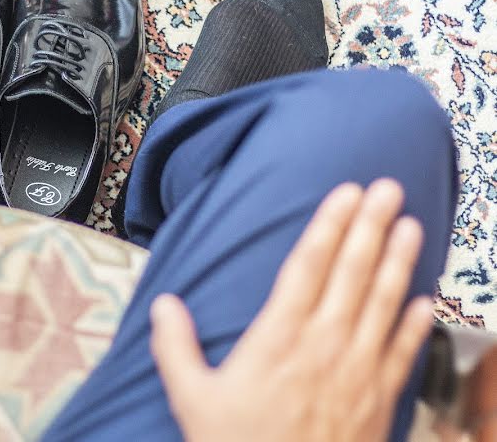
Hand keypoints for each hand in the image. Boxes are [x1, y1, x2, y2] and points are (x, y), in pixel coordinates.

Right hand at [150, 179, 433, 441]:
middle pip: (351, 273)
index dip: (328, 226)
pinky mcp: (378, 398)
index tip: (345, 194)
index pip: (308, 267)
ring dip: (398, 260)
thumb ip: (175, 348)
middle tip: (387, 189)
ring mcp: (357, 371)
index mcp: (279, 339)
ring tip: (411, 225)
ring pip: (383, 303)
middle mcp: (324, 346)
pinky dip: (416, 323)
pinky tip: (426, 299)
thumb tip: (163, 304)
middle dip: (370, 226)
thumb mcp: (193, 400)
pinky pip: (403, 351)